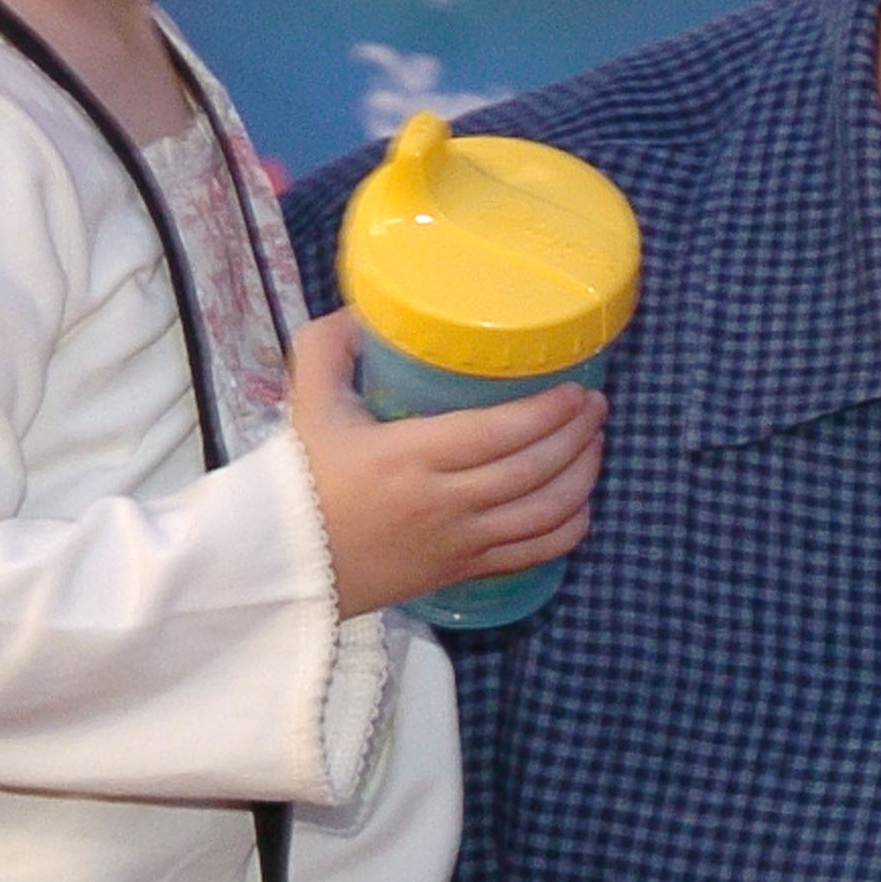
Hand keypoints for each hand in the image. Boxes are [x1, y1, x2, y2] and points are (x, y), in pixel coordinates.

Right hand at [288, 307, 606, 618]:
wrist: (285, 564)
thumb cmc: (301, 480)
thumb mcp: (308, 404)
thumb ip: (329, 347)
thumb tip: (364, 308)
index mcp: (411, 457)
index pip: (499, 435)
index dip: (548, 412)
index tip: (576, 389)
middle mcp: (444, 503)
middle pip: (534, 471)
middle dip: (577, 435)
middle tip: (596, 405)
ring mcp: (458, 543)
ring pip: (545, 515)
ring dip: (582, 477)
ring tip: (595, 443)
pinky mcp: (462, 573)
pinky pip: (533, 555)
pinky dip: (568, 529)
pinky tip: (580, 503)